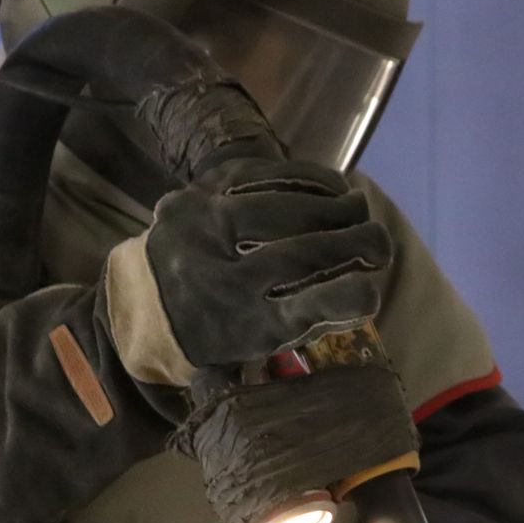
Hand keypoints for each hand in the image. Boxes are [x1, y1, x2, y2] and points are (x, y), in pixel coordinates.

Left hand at [106, 156, 393, 386]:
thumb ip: (311, 322)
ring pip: (280, 207)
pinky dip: (301, 178)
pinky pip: (256, 175)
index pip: (304, 311)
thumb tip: (362, 288)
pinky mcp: (193, 194)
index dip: (349, 298)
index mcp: (236, 328)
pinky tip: (331, 184)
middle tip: (382, 243)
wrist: (141, 302)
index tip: (374, 292)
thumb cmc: (218, 334)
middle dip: (353, 242)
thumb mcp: (261, 347)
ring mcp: (198, 229)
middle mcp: (214, 279)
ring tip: (360, 208)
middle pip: (298, 253)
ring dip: (331, 205)